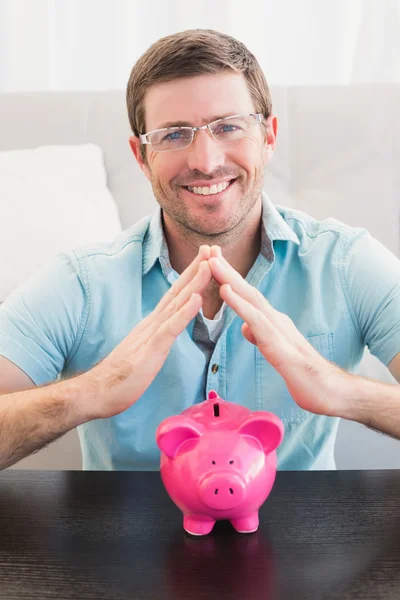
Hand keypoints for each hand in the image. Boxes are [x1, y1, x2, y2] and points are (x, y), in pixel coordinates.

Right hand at [83, 246, 211, 418]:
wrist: (96, 392)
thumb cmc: (121, 377)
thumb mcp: (145, 352)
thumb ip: (157, 338)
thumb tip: (168, 330)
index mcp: (153, 325)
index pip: (175, 296)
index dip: (191, 277)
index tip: (206, 259)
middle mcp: (152, 323)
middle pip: (177, 291)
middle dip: (196, 269)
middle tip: (212, 248)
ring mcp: (151, 335)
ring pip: (176, 304)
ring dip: (194, 283)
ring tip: (209, 265)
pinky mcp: (150, 350)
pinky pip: (170, 328)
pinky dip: (184, 312)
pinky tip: (196, 299)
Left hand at [208, 246, 351, 416]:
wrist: (330, 393)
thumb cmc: (304, 376)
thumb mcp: (276, 354)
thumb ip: (261, 337)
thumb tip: (246, 326)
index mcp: (273, 324)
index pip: (247, 298)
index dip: (229, 280)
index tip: (211, 264)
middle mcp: (276, 321)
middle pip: (247, 291)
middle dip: (226, 271)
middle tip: (207, 251)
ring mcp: (279, 331)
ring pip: (251, 299)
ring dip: (229, 279)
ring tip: (212, 263)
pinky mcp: (279, 345)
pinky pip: (256, 320)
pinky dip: (239, 303)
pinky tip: (226, 291)